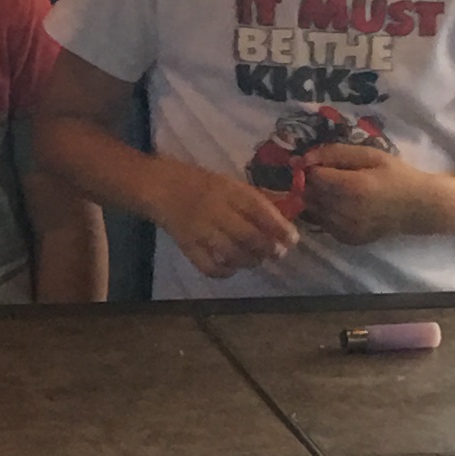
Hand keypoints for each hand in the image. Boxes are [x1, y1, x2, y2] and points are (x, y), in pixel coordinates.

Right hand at [148, 163, 303, 280]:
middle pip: (248, 235)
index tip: (293, 239)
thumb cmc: (201, 184)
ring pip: (232, 253)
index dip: (279, 227)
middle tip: (278, 254)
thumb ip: (252, 202)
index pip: (259, 210)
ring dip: (250, 260)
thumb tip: (282, 222)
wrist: (161, 187)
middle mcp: (215, 211)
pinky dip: (225, 271)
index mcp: (228, 191)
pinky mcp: (187, 246)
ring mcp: (200, 230)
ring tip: (256, 259)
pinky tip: (232, 267)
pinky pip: (209, 266)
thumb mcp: (229, 185)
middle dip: (268, 248)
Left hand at [295, 144, 443, 245]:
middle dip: (314, 183)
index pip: (312, 176)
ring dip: (319, 199)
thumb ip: (334, 153)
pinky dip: (327, 214)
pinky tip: (345, 206)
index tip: (325, 164)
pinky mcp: (347, 239)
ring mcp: (345, 229)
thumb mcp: (369, 155)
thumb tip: (300, 159)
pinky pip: (323, 224)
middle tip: (333, 177)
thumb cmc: (395, 175)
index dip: (314, 168)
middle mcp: (345, 211)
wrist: (418, 207)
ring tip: (340, 192)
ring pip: (313, 210)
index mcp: (351, 187)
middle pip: (309, 194)